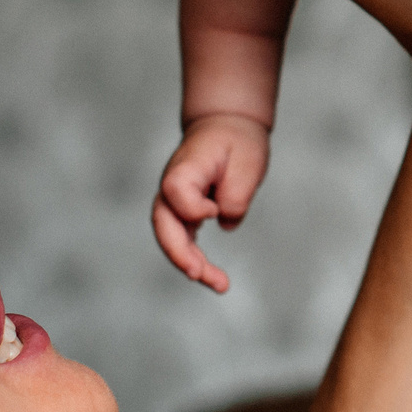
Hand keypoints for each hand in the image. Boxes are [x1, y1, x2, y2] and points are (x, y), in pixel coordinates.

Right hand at [153, 114, 269, 292]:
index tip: (215, 210)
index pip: (175, 192)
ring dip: (191, 264)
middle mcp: (172, 185)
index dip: (193, 208)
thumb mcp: (248, 161)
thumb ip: (236, 193)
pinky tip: (213, 277)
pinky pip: (183, 239)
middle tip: (201, 276)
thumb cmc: (237, 140)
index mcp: (185, 167)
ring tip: (220, 284)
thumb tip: (224, 222)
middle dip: (180, 254)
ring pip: (171, 237)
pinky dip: (196, 259)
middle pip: (163, 224)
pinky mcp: (183, 211)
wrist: (227, 126)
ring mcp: (174, 200)